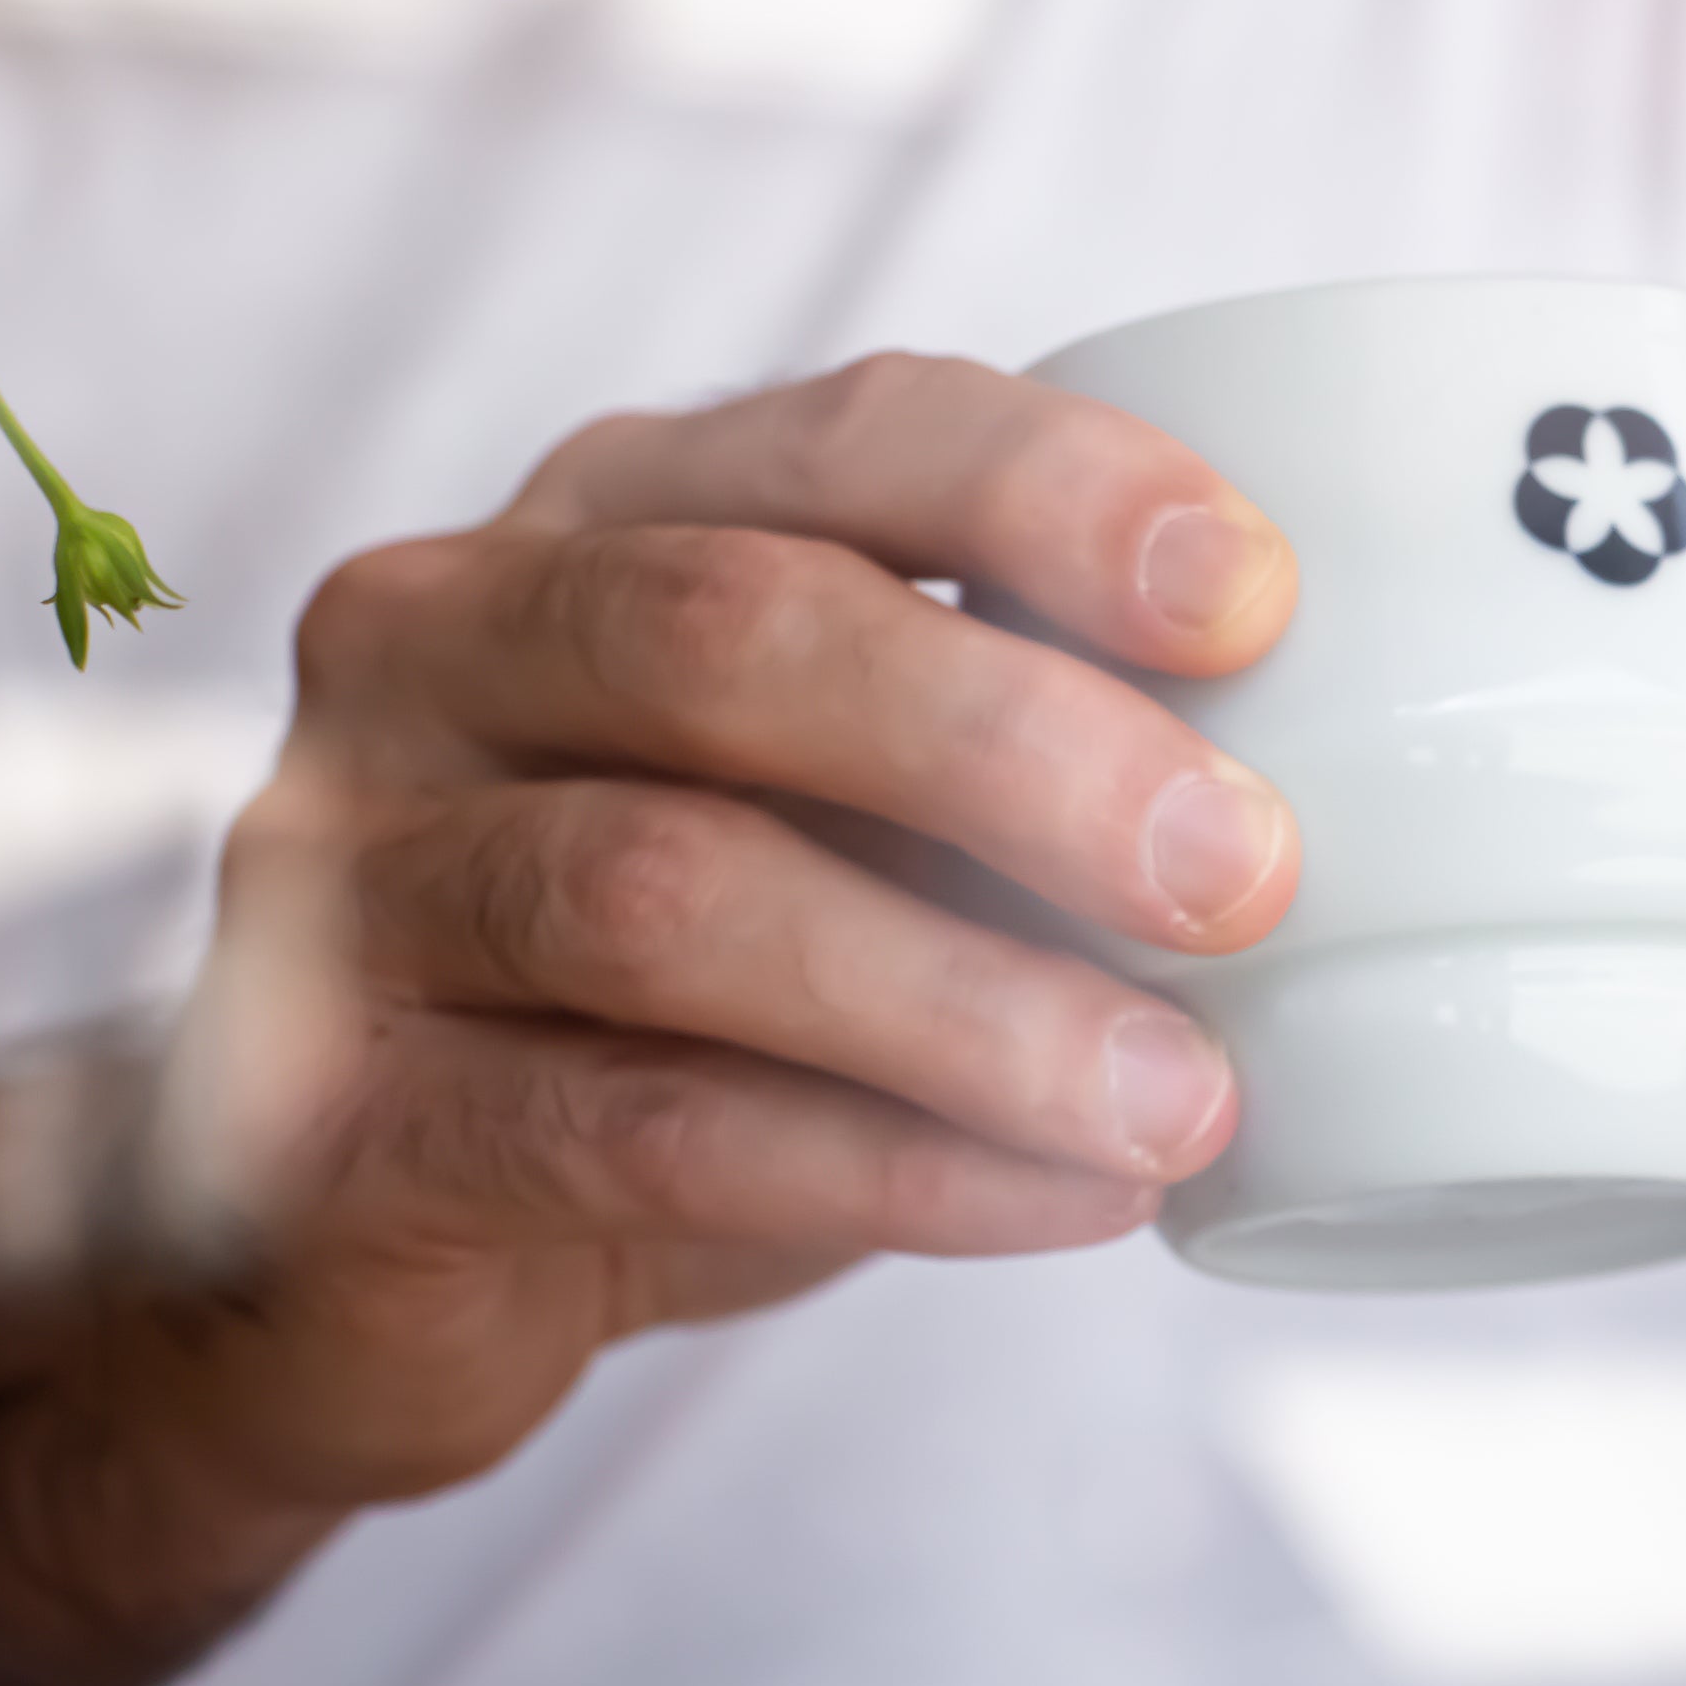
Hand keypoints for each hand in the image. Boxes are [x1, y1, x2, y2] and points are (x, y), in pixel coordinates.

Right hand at [149, 353, 1305, 1519]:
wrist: (330, 1250)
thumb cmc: (668, 1003)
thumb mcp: (836, 837)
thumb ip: (1005, 773)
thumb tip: (1366, 796)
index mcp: (600, 525)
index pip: (838, 435)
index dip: (1050, 491)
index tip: (1261, 596)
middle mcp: (439, 648)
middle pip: (729, 634)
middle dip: (1017, 746)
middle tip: (1252, 875)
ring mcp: (345, 874)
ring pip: (669, 893)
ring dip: (966, 1001)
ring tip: (1184, 1104)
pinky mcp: (319, 1110)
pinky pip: (627, 1123)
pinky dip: (875, 1167)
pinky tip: (1054, 1204)